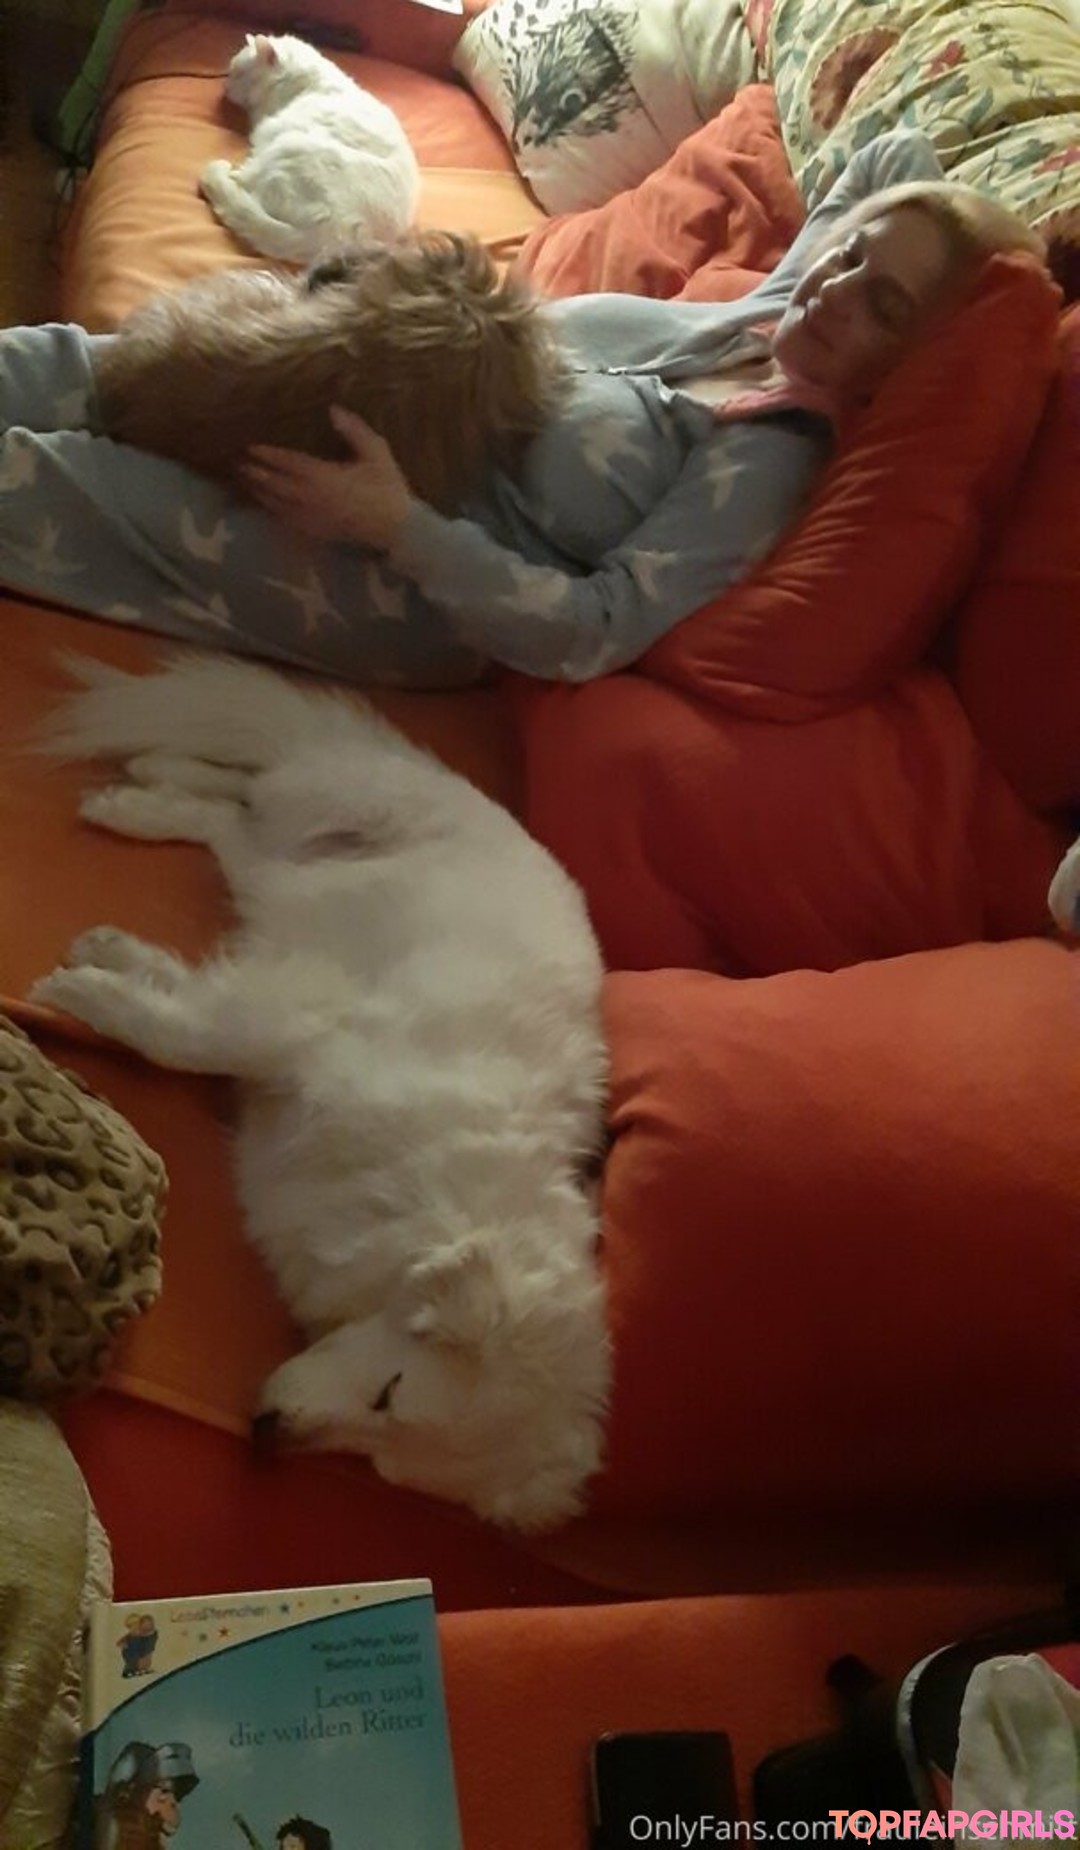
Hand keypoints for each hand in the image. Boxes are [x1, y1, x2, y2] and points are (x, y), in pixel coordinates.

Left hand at [244, 405, 412, 549]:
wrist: (398, 529)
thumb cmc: (388, 488)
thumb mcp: (376, 452)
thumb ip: (354, 430)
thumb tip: (333, 410)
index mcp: (323, 476)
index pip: (287, 462)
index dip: (267, 454)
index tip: (250, 446)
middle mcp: (310, 497)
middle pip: (274, 484)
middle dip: (255, 473)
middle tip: (236, 464)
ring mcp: (311, 517)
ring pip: (276, 504)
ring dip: (259, 493)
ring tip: (245, 482)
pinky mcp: (316, 532)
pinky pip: (287, 521)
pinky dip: (273, 512)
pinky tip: (267, 507)